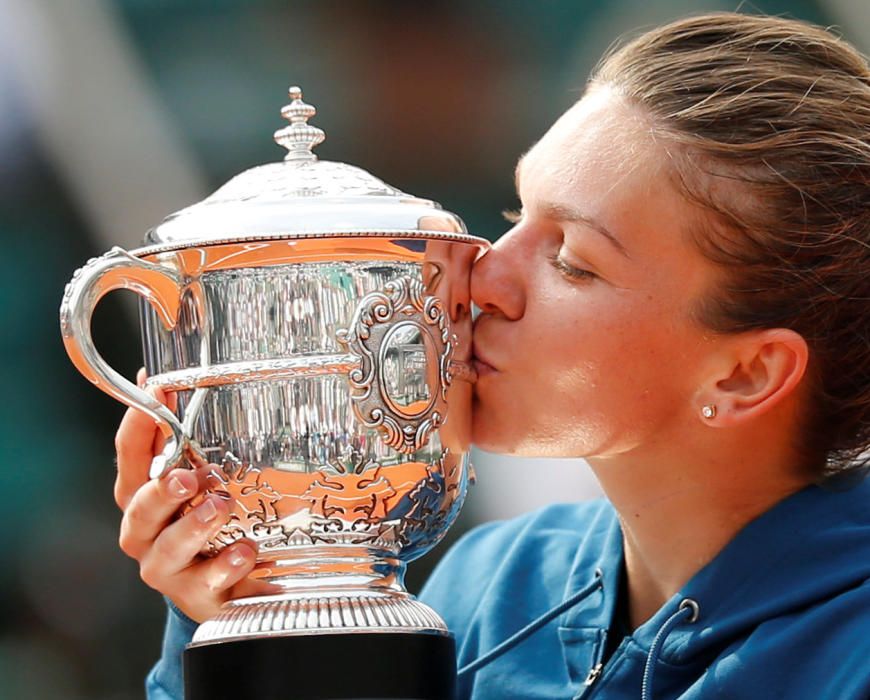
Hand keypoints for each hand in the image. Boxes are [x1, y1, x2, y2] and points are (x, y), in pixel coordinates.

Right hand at [115, 369, 271, 621]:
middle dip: (160, 492)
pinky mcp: (199, 597)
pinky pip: (207, 583)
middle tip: (187, 476)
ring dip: (193, 526)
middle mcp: (148, 534)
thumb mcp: (204, 481)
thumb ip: (195, 440)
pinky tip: (246, 550)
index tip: (157, 389)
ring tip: (220, 506)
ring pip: (167, 551)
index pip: (130, 456)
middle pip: (138, 511)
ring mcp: (170, 570)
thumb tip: (180, 378)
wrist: (227, 589)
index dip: (139, 422)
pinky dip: (226, 566)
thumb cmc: (210, 525)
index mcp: (144, 498)